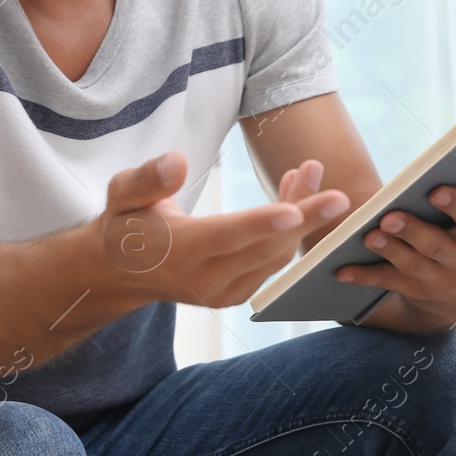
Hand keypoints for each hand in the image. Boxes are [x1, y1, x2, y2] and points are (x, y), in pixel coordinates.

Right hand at [93, 151, 349, 309]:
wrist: (121, 272)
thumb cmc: (124, 223)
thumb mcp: (121, 194)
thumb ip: (147, 179)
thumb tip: (176, 161)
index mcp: (177, 252)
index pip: (225, 237)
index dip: (260, 224)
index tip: (294, 211)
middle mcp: (204, 279)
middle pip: (264, 248)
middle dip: (303, 217)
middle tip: (335, 190)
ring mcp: (223, 292)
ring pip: (275, 255)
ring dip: (301, 217)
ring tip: (308, 172)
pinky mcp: (236, 294)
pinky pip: (273, 262)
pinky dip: (289, 233)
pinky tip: (295, 198)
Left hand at [333, 163, 455, 331]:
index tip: (438, 190)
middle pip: (435, 245)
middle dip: (413, 230)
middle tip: (391, 214)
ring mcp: (436, 281)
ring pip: (408, 264)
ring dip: (388, 249)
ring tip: (370, 233)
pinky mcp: (411, 291)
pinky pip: (384, 283)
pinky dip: (362, 276)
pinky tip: (340, 269)